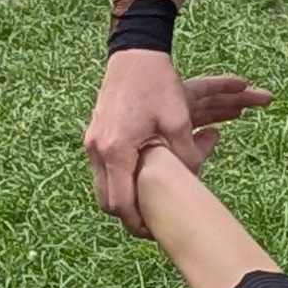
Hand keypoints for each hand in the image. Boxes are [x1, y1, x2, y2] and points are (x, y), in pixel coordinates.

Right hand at [85, 54, 270, 232]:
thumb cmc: (157, 85)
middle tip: (149, 227)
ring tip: (145, 209)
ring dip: (123, 200)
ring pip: (103, 187)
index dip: (138, 223)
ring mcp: (92, 142)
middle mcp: (98, 149)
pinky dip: (118, 182)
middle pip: (107, 201)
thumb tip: (194, 179)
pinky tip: (137, 182)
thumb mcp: (179, 120)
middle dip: (128, 218)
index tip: (153, 232)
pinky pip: (103, 170)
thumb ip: (187, 155)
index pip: (121, 203)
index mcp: (117, 149)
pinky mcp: (94, 135)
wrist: (133, 55)